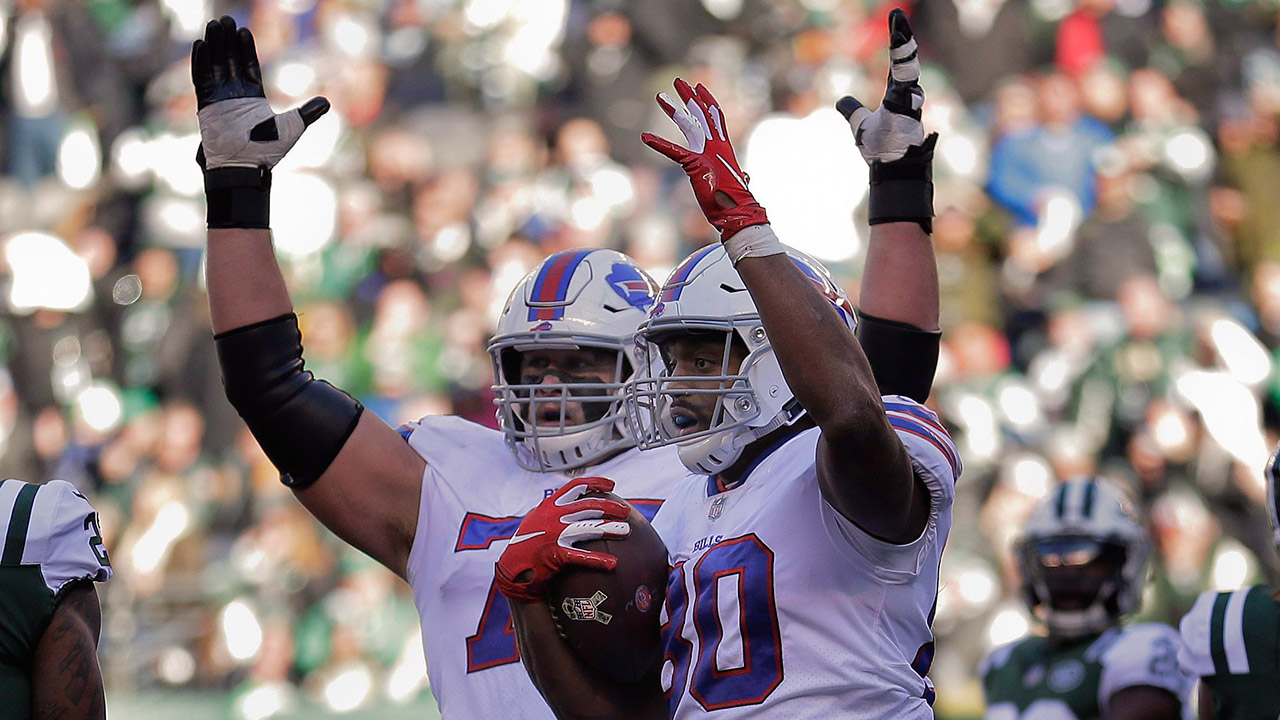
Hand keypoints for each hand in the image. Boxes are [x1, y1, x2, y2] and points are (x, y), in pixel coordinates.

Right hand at [191, 15, 328, 170]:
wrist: (248, 167)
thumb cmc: (269, 150)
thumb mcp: (293, 127)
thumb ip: (307, 113)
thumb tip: (327, 103)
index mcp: (254, 99)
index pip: (249, 67)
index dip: (245, 49)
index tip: (244, 30)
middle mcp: (235, 97)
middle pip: (230, 62)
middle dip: (228, 41)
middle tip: (225, 20)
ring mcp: (220, 100)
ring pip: (216, 67)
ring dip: (214, 46)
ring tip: (214, 26)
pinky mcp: (207, 107)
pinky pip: (202, 81)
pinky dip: (201, 64)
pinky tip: (201, 46)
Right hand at [495, 477, 630, 602]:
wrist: (511, 570)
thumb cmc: (526, 545)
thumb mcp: (536, 520)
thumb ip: (551, 510)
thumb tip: (570, 502)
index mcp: (549, 505)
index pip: (576, 486)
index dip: (596, 483)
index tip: (612, 485)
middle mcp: (552, 516)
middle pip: (588, 506)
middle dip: (610, 507)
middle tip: (626, 512)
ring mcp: (553, 534)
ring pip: (589, 527)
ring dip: (609, 528)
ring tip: (626, 531)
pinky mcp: (554, 554)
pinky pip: (581, 557)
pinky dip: (598, 560)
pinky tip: (613, 564)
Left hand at [641, 79, 767, 239]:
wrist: (738, 214)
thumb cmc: (734, 202)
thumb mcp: (736, 184)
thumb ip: (739, 177)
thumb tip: (746, 177)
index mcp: (724, 148)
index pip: (716, 117)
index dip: (707, 101)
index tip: (699, 87)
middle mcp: (717, 146)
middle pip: (702, 114)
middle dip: (689, 97)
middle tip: (678, 81)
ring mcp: (707, 154)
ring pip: (689, 124)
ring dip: (674, 110)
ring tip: (660, 97)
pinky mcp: (696, 165)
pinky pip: (674, 151)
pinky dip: (659, 144)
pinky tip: (644, 137)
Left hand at [836, 9, 932, 164]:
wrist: (890, 170)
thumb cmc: (881, 149)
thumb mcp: (861, 125)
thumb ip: (853, 111)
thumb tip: (842, 102)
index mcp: (897, 94)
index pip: (898, 63)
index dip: (899, 43)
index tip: (897, 19)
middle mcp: (906, 96)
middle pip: (906, 62)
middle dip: (903, 41)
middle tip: (898, 18)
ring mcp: (909, 106)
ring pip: (908, 76)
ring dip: (904, 55)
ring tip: (900, 34)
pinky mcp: (906, 118)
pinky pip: (905, 97)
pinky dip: (903, 84)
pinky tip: (900, 71)